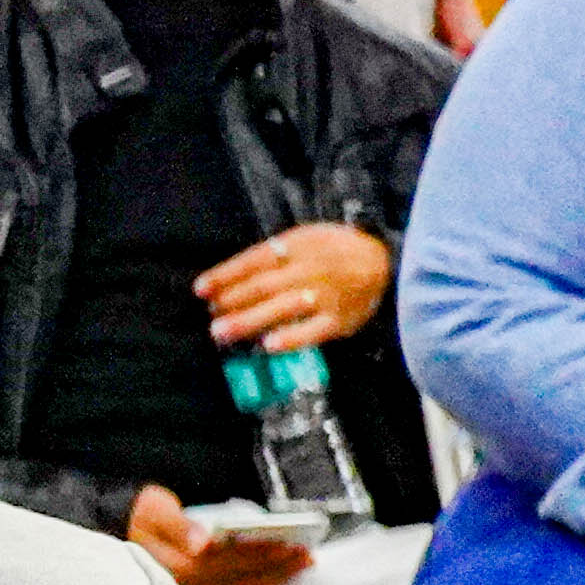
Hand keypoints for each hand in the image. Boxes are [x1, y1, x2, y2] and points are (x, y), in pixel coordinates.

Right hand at [128, 485, 310, 584]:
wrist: (118, 533)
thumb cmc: (141, 517)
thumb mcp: (155, 511)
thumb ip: (178, 526)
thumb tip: (204, 543)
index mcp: (174, 566)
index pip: (226, 561)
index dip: (259, 554)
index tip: (289, 546)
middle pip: (235, 580)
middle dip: (274, 569)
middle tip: (307, 558)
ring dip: (270, 581)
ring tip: (298, 569)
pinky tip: (273, 581)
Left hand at [197, 221, 392, 354]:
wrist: (384, 260)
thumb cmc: (334, 251)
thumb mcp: (304, 239)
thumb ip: (271, 256)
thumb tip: (229, 279)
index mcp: (297, 246)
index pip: (253, 261)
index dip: (225, 275)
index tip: (200, 290)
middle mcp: (308, 269)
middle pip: (263, 286)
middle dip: (231, 301)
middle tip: (209, 315)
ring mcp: (324, 295)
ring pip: (281, 308)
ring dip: (248, 320)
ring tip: (221, 332)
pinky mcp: (338, 320)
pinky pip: (312, 331)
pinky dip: (290, 339)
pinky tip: (268, 345)